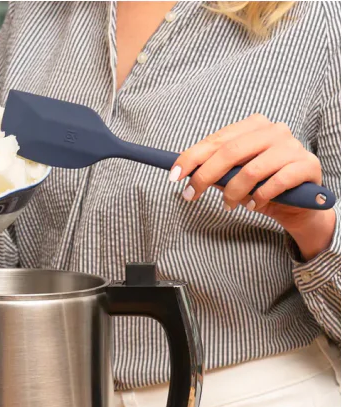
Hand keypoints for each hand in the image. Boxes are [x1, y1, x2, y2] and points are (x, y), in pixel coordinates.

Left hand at [172, 114, 335, 258]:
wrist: (298, 204)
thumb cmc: (261, 186)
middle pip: (230, 152)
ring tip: (229, 205)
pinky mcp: (307, 166)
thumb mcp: (233, 176)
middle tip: (191, 195)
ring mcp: (292, 147)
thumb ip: (214, 170)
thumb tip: (183, 170)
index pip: (216, 140)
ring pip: (251, 171)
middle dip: (204, 176)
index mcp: (254, 127)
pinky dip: (259, 198)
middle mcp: (275, 131)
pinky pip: (275, 183)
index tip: (173, 175)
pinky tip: (254, 205)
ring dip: (233, 193)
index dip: (191, 157)